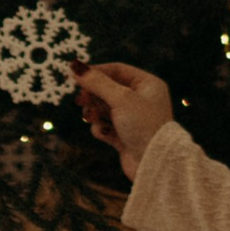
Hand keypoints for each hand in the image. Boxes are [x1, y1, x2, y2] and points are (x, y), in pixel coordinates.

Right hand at [74, 63, 174, 179]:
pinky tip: (105, 134)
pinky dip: (102, 128)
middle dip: (94, 95)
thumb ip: (97, 82)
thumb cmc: (143, 125)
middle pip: (108, 89)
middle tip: (80, 100)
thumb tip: (75, 66)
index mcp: (148, 85)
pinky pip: (107, 126)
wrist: (154, 163)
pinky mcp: (125, 137)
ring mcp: (133, 119)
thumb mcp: (120, 98)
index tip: (76, 76)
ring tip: (90, 117)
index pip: (117, 70)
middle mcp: (142, 100)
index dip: (96, 72)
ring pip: (105, 108)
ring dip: (95, 112)